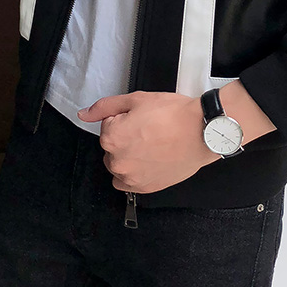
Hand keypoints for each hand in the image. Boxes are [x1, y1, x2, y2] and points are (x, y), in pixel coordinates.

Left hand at [77, 91, 220, 193]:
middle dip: (125, 137)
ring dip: (129, 155)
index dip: (125, 118)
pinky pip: (128, 182)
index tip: (142, 118)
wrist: (202, 132)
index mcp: (112, 137)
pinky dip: (135, 172)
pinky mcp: (145, 188)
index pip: (108, 125)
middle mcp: (117, 161)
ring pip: (119, 164)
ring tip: (152, 144)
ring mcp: (131, 177)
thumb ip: (106, 107)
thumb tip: (84, 113)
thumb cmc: (174, 115)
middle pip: (112, 146)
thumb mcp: (137, 99)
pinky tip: (151, 159)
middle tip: (149, 129)